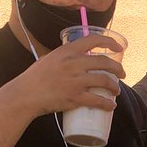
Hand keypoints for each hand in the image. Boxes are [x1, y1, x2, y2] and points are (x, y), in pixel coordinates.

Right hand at [9, 34, 125, 121]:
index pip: (94, 40)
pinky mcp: (75, 97)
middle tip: (121, 75)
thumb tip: (75, 58)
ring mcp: (75, 81)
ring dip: (115, 87)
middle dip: (117, 69)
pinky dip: (107, 104)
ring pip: (105, 81)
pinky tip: (111, 106)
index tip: (118, 47)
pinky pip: (98, 100)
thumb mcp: (49, 58)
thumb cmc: (35, 78)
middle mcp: (73, 63)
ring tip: (116, 91)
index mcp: (67, 51)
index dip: (110, 42)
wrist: (25, 95)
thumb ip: (64, 57)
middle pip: (104, 62)